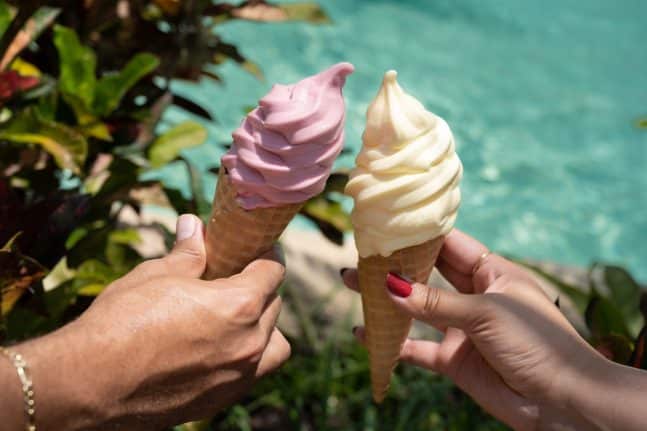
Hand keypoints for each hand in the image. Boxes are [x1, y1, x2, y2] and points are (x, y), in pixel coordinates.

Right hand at [19, 214, 290, 430]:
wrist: (89, 384)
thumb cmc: (121, 322)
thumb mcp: (156, 275)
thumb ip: (188, 253)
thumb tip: (194, 225)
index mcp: (239, 306)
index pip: (273, 273)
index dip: (267, 255)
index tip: (257, 248)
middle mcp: (248, 343)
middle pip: (274, 306)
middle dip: (261, 288)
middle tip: (238, 278)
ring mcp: (237, 377)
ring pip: (274, 346)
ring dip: (264, 328)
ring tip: (238, 318)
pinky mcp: (220, 400)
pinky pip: (252, 373)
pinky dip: (247, 357)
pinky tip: (219, 347)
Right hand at [342, 229, 605, 430]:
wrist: (561, 402)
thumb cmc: (537, 343)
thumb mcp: (486, 313)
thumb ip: (436, 302)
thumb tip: (390, 285)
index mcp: (493, 273)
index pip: (451, 245)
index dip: (421, 235)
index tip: (388, 224)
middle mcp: (475, 297)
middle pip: (428, 274)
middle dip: (397, 264)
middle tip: (362, 252)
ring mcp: (462, 329)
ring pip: (417, 309)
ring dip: (387, 299)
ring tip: (351, 283)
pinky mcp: (454, 360)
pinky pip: (417, 347)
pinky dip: (392, 342)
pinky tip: (366, 335)